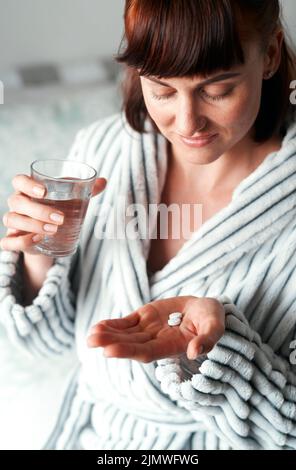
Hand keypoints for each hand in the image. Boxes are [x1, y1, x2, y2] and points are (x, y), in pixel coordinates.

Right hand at [0, 174, 106, 252]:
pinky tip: (37, 240)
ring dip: (32, 225)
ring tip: (54, 230)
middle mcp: (17, 204)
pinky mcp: (13, 240)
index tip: (44, 191)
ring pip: (11, 220)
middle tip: (61, 218)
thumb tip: (103, 181)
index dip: (27, 184)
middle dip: (38, 210)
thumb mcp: (71, 200)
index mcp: (27, 190)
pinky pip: (7, 242)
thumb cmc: (58, 210)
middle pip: (17, 202)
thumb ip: (85, 190)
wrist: (50, 236)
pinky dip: (20, 241)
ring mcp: (13, 222)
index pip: (19, 180)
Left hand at [87, 296, 224, 362]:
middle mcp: (156, 341)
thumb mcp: (215, 326)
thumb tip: (194, 352)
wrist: (204, 309)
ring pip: (124, 334)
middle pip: (131, 345)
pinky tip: (98, 327)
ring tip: (91, 335)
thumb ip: (207, 340)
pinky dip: (112, 325)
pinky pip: (125, 323)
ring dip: (107, 335)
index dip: (128, 352)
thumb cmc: (212, 318)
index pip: (147, 352)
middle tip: (91, 341)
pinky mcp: (144, 317)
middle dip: (111, 343)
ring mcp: (148, 329)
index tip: (109, 352)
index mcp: (171, 346)